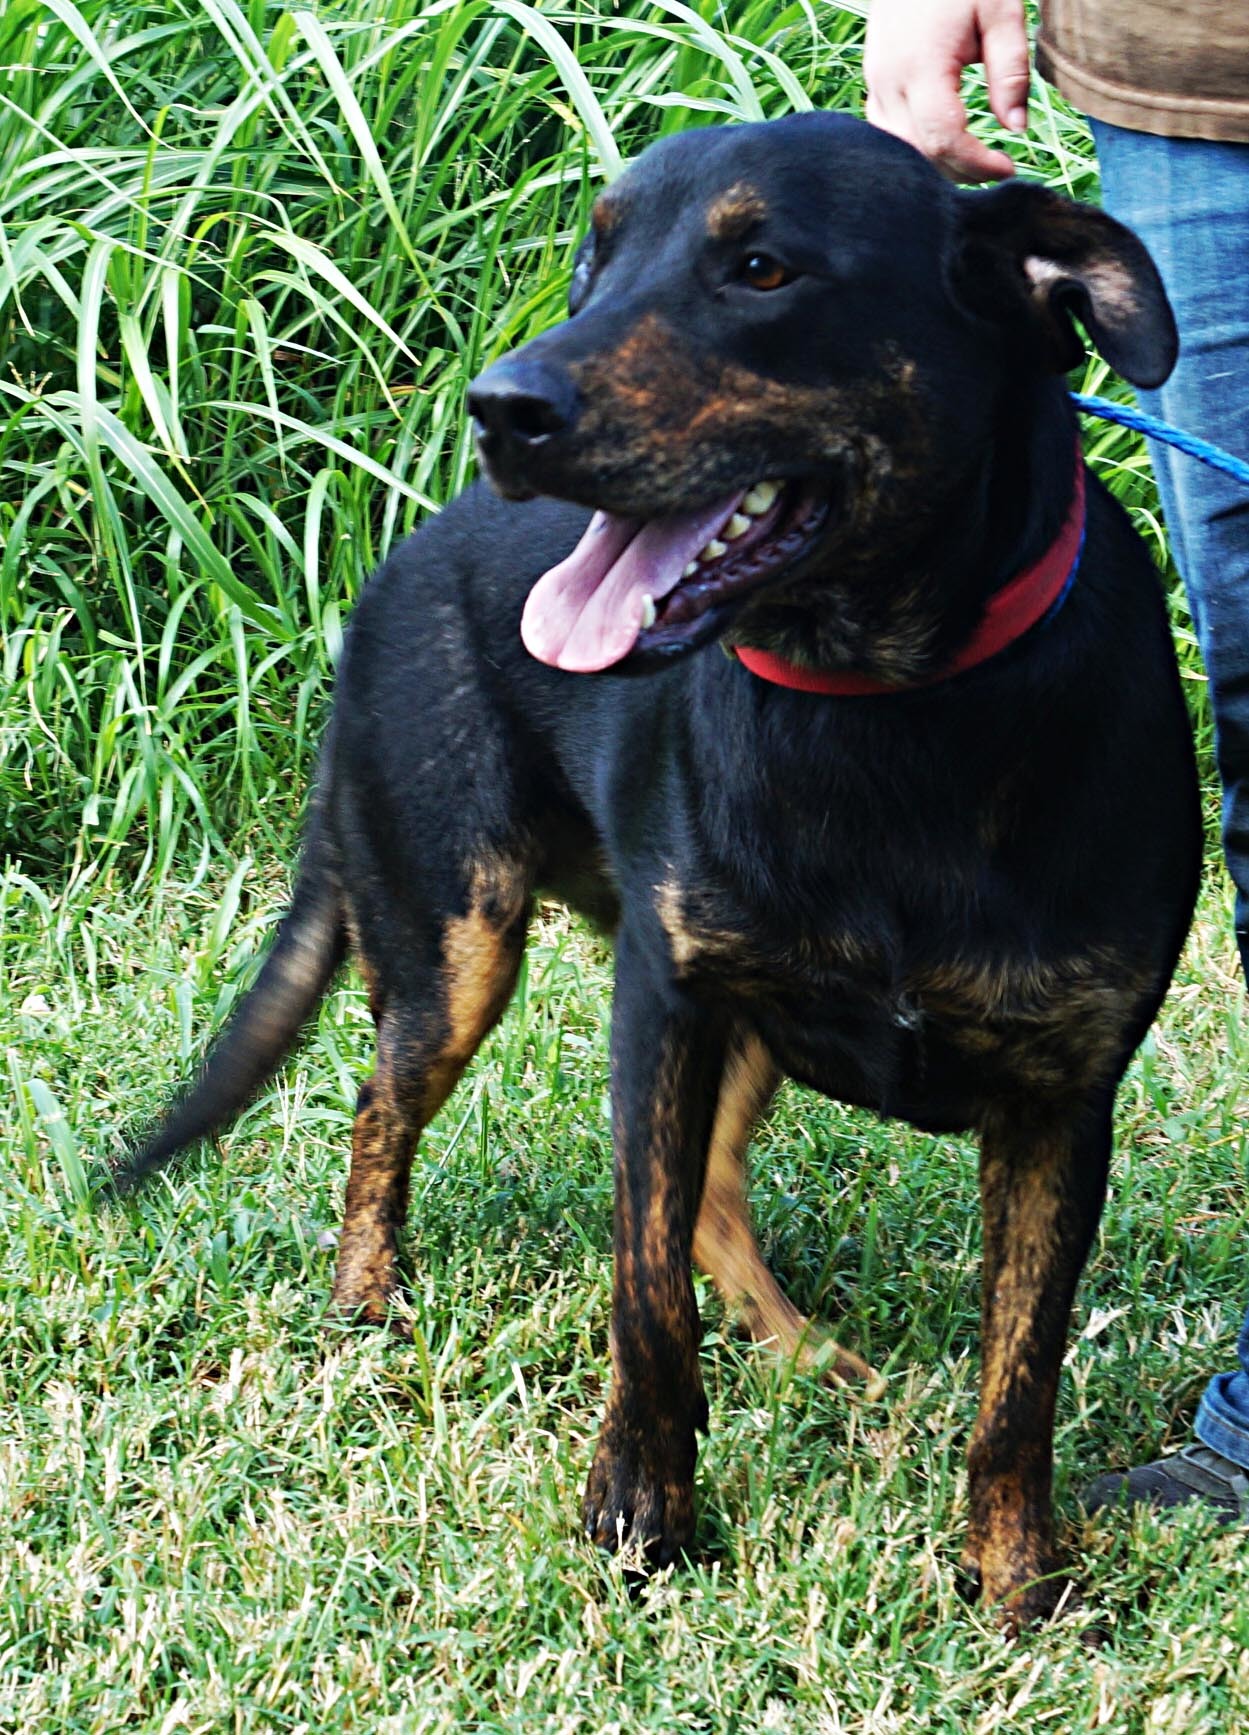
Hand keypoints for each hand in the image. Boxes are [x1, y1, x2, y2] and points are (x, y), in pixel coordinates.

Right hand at [864, 0, 1030, 182]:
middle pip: (922, 153)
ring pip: (902, 150)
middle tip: (997, 166)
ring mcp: (875, 84)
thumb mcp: (1002, 12)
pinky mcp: (873, 83)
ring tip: (973, 159)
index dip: (977, 164)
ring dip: (938, 164)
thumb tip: (1016, 128)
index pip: (945, 139)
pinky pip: (890, 134)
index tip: (1008, 167)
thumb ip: (1010, 71)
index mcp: (922, 65)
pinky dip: (917, 148)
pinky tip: (944, 144)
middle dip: (962, 170)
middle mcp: (889, 81)